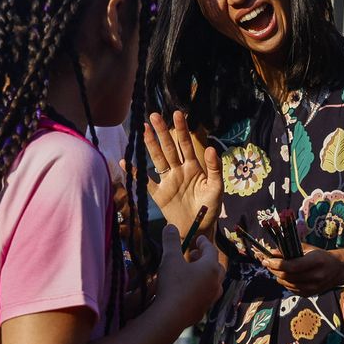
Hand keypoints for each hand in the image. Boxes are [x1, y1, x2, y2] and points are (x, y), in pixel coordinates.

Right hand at [139, 110, 220, 234]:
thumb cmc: (210, 208)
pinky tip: (126, 162)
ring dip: (150, 145)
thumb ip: (214, 169)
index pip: (185, 144)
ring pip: (157, 159)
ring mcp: (168, 181)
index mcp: (193, 167)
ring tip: (142, 129)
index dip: (181, 130)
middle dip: (162, 132)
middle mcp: (178, 170)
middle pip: (168, 148)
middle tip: (154, 116)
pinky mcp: (159, 194)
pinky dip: (135, 173)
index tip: (177, 114)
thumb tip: (210, 149)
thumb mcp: (216, 188)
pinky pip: (145, 182)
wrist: (198, 229)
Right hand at [154, 224, 224, 328]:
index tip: (197, 239)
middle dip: (205, 259)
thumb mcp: (170, 259)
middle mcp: (215, 282)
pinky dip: (200, 289)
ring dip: (204, 275)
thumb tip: (170, 226)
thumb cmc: (173, 283)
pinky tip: (189, 290)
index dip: (204, 243)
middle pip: (216, 267)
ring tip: (192, 273)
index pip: (211, 250)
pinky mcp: (203, 310)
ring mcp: (211, 298)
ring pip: (213, 283)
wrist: (172, 316)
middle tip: (194, 255)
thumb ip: (171, 241)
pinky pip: (205, 296)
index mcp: (210, 267)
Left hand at [260, 245, 343, 295]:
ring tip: (275, 269)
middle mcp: (315, 276)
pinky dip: (285, 282)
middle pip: (287, 276)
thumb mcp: (309, 249)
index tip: (267, 259)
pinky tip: (286, 276)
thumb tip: (272, 252)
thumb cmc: (322, 256)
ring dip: (278, 276)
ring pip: (287, 284)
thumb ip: (290, 250)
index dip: (277, 264)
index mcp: (316, 261)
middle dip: (274, 270)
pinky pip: (291, 289)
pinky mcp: (309, 294)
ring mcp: (313, 288)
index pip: (292, 266)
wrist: (338, 270)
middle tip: (267, 263)